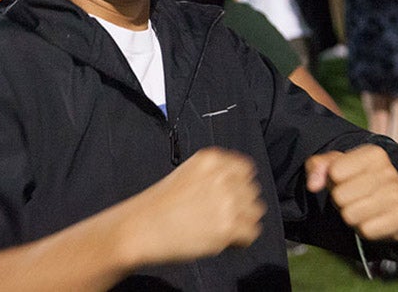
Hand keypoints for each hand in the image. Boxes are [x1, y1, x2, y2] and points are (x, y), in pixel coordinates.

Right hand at [114, 148, 263, 267]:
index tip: (230, 196)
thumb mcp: (186, 174)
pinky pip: (252, 232)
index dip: (239, 186)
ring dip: (243, 220)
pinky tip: (224, 239)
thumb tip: (238, 191)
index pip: (246, 169)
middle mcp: (222, 176)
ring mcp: (228, 201)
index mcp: (211, 159)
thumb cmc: (158, 206)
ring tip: (221, 227)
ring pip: (256, 211)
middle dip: (240, 204)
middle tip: (221, 216)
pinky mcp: (229, 226)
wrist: (141, 227)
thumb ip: (214, 177)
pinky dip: (241, 239)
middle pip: (252, 191)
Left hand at [305, 145, 397, 240]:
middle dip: (340, 200)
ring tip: (361, 207)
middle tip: (353, 197)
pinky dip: (364, 229)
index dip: (333, 180)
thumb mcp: (335, 165)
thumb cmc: (357, 180)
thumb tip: (313, 185)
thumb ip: (317, 166)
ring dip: (350, 215)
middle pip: (340, 196)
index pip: (334, 172)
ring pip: (350, 215)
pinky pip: (365, 231)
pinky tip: (372, 219)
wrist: (392, 202)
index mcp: (374, 154)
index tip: (346, 180)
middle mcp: (390, 172)